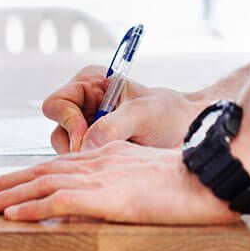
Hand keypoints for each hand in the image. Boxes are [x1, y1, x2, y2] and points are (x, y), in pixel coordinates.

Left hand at [0, 141, 238, 223]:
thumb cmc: (184, 178)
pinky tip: (11, 214)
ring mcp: (97, 177)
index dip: (24, 173)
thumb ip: (118, 181)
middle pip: (38, 170)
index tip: (2, 182)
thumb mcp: (144, 175)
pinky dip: (30, 207)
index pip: (54, 164)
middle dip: (4, 181)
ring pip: (39, 184)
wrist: (205, 176)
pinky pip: (57, 200)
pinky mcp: (103, 195)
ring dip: (6, 195)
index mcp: (103, 155)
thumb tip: (98, 197)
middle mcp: (94, 161)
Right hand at [42, 65, 207, 151]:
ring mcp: (88, 129)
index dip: (69, 122)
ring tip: (116, 157)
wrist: (191, 133)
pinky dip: (93, 167)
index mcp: (91, 83)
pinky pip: (80, 162)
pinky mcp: (95, 149)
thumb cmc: (171, 114)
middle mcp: (84, 105)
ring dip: (86, 158)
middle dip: (77, 145)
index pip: (57, 103)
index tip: (88, 138)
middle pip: (59, 129)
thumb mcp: (144, 114)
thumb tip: (86, 145)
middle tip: (102, 155)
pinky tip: (114, 166)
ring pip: (66, 150)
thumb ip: (113, 126)